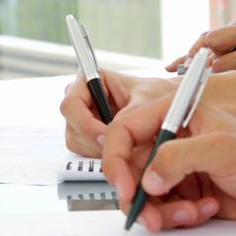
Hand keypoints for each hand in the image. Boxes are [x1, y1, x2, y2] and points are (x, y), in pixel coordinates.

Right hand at [60, 70, 175, 156]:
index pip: (71, 105)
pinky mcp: (86, 138)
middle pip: (72, 128)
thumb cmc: (154, 94)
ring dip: (99, 150)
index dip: (86, 124)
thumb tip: (111, 134)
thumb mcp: (146, 101)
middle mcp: (80, 101)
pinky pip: (86, 153)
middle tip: (121, 147)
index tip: (107, 136)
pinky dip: (103, 155)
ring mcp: (81, 121)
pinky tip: (123, 149)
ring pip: (77, 143)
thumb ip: (127, 115)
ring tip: (127, 145)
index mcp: (88, 80)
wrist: (163, 104)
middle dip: (95, 142)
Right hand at [101, 97, 235, 231]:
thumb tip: (146, 177)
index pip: (124, 130)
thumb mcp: (222, 150)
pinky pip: (163, 210)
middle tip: (153, 217)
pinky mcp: (185, 192)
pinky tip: (207, 210)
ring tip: (191, 214)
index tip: (126, 189)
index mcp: (176, 114)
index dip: (116, 160)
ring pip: (143, 194)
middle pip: (128, 168)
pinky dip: (178, 217)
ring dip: (162, 211)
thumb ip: (179, 157)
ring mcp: (177, 167)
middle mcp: (172, 139)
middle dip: (139, 196)